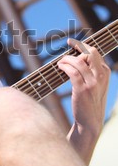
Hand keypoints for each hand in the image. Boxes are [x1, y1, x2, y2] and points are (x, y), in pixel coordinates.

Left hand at [57, 38, 110, 161]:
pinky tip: (60, 66)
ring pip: (78, 61)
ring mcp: (92, 83)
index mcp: (105, 73)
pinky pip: (71, 71)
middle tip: (69, 43)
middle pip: (90, 52)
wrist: (90, 122)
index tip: (73, 43)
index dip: (83, 46)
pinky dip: (64, 66)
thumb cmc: (90, 103)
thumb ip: (90, 72)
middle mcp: (101, 76)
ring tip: (61, 62)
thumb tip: (78, 57)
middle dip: (78, 45)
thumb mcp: (96, 86)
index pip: (95, 53)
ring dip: (67, 59)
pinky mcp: (82, 89)